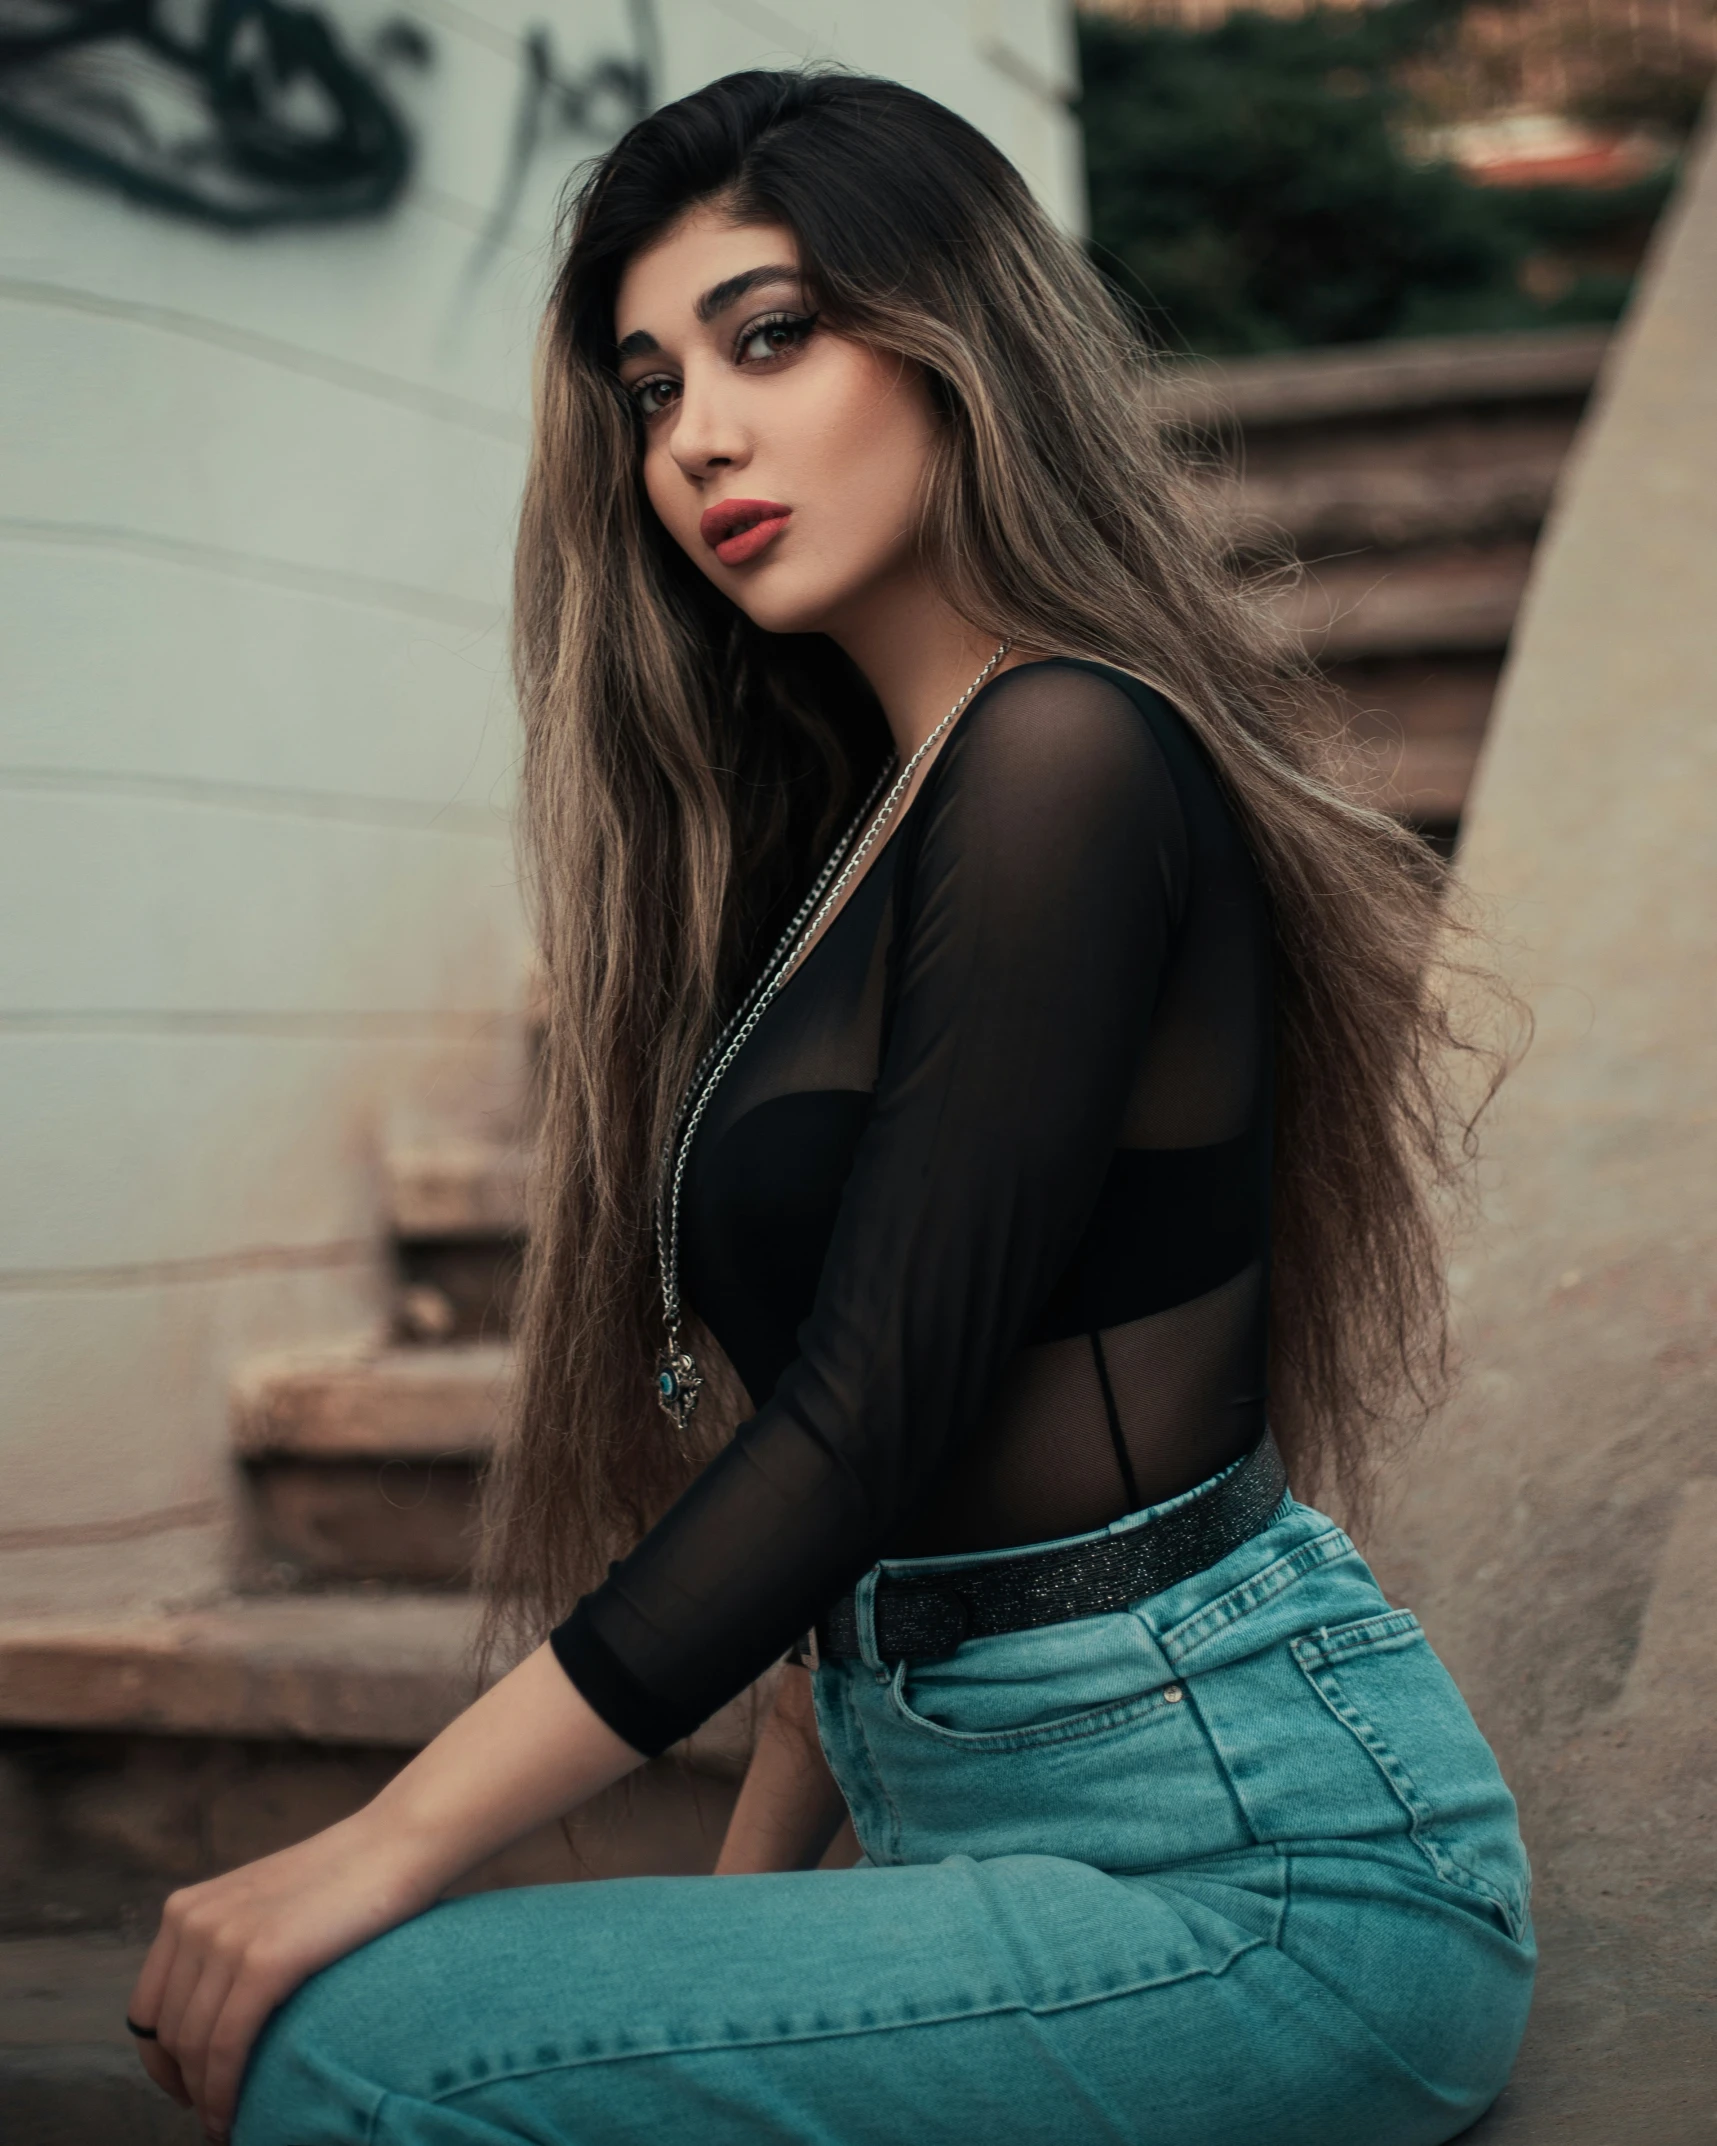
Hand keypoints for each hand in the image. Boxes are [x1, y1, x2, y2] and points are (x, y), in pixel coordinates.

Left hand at [126, 1808, 436, 2140]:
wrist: (396, 1843)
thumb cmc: (343, 1878)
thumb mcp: (261, 1903)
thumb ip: (227, 1942)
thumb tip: (215, 2012)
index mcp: (186, 1908)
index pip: (146, 2009)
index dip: (159, 2061)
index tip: (186, 2088)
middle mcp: (193, 1921)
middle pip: (167, 2034)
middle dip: (184, 2085)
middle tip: (215, 2114)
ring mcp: (226, 1938)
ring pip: (193, 2048)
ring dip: (206, 2098)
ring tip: (229, 2124)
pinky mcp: (264, 1960)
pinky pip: (226, 2047)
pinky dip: (224, 2092)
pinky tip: (235, 2118)